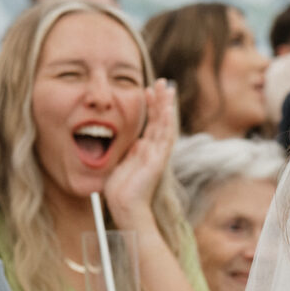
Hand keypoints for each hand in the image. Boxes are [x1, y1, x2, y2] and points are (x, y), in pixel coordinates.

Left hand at [102, 80, 178, 225]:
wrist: (126, 208)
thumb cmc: (121, 191)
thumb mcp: (123, 164)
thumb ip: (130, 152)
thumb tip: (135, 142)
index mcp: (146, 151)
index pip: (152, 124)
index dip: (150, 106)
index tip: (146, 89)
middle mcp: (155, 151)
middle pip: (162, 120)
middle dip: (161, 100)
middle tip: (162, 82)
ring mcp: (159, 155)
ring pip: (166, 125)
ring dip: (166, 106)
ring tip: (166, 88)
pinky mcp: (158, 161)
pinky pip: (165, 138)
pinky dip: (167, 122)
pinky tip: (167, 108)